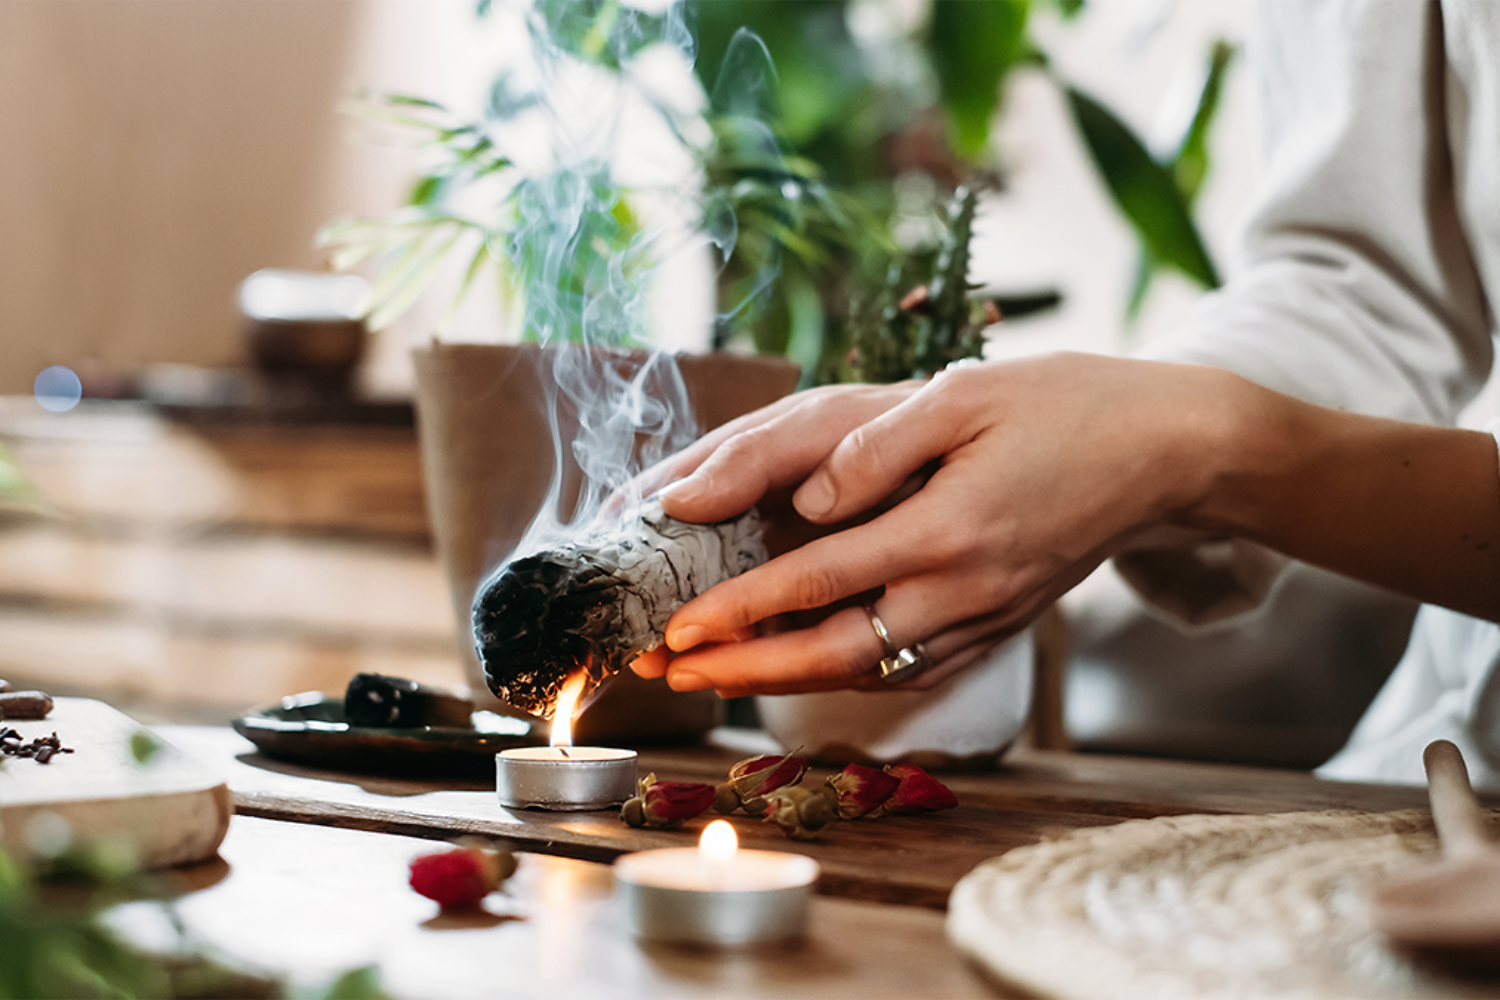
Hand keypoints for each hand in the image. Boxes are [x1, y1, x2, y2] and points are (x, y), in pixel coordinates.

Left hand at [633, 353, 1235, 696]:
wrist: (1166, 452)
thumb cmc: (1065, 406)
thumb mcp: (968, 395)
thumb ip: (878, 446)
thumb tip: (810, 495)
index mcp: (948, 530)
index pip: (819, 581)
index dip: (741, 608)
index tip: (679, 626)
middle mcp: (964, 589)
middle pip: (835, 651)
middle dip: (745, 669)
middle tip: (674, 672)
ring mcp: (986, 616)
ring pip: (871, 670)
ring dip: (787, 680)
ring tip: (718, 677)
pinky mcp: (1000, 624)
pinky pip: (912, 668)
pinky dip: (849, 675)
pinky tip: (808, 668)